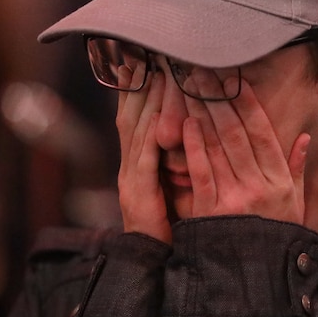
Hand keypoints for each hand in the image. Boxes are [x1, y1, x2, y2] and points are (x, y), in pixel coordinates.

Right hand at [114, 66, 171, 242]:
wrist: (148, 263)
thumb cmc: (166, 227)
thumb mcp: (171, 187)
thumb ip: (176, 160)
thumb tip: (188, 131)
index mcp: (137, 162)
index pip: (137, 115)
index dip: (139, 86)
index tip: (144, 59)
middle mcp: (129, 164)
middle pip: (132, 115)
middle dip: (139, 83)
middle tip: (145, 53)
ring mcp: (130, 177)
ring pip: (139, 129)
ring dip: (148, 100)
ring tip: (157, 72)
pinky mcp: (139, 192)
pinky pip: (146, 157)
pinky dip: (153, 133)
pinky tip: (162, 115)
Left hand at [182, 74, 309, 223]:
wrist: (254, 279)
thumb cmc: (275, 238)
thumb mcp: (295, 205)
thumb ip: (296, 170)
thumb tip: (303, 137)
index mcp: (280, 182)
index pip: (263, 134)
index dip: (249, 104)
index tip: (237, 80)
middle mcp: (258, 186)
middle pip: (236, 134)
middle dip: (219, 100)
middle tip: (204, 74)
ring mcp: (233, 198)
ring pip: (216, 147)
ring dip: (202, 114)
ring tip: (190, 89)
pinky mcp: (209, 211)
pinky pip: (200, 172)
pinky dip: (192, 146)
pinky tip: (185, 124)